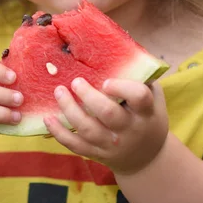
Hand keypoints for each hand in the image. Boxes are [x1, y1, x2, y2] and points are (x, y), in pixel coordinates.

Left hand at [43, 77, 168, 175]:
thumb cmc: (148, 115)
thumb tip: (120, 46)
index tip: (106, 81)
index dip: (122, 88)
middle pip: (108, 114)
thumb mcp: (154, 96)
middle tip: (76, 81)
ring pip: (88, 129)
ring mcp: (112, 144)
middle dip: (89, 96)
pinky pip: (76, 145)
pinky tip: (48, 118)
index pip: (139, 98)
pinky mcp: (98, 153)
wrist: (148, 156)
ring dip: (70, 110)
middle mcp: (129, 129)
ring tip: (58, 91)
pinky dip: (60, 133)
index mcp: (146, 111)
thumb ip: (140, 76)